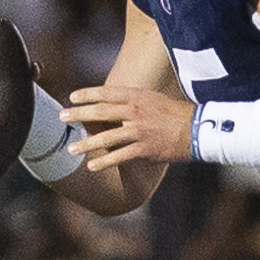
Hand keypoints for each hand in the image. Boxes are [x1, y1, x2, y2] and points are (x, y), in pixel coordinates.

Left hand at [61, 86, 195, 171]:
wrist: (198, 129)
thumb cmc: (177, 114)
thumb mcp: (155, 99)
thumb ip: (135, 101)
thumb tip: (115, 105)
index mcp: (138, 96)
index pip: (107, 92)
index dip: (88, 94)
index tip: (72, 97)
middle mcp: (136, 111)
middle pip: (101, 112)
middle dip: (79, 114)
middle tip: (62, 117)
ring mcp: (139, 130)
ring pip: (107, 137)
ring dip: (87, 143)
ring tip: (71, 149)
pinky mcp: (145, 149)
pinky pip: (120, 156)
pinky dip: (105, 162)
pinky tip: (92, 166)